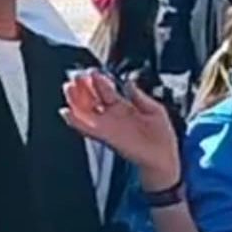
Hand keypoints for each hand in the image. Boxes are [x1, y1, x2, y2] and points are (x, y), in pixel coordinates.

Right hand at [61, 70, 181, 185]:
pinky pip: (88, 128)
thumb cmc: (162, 139)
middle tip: (75, 76)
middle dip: (83, 87)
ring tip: (68, 88)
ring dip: (76, 100)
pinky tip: (67, 112)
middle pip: (93, 100)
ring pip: (87, 112)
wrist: (164, 160)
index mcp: (124, 108)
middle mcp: (113, 117)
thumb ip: (140, 96)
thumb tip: (129, 82)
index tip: (92, 72)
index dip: (99, 81)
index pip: (106, 91)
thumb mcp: (155, 110)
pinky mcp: (107, 137)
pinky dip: (76, 121)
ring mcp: (109, 127)